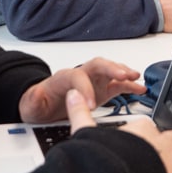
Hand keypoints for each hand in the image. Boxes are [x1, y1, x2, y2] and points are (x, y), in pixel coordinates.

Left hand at [18, 58, 144, 125]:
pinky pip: (118, 85)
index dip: (86, 89)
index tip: (92, 105)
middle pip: (98, 65)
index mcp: (64, 78)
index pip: (78, 77)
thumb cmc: (40, 104)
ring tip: (136, 77)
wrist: (43, 108)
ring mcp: (93, 82)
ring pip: (110, 72)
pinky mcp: (101, 91)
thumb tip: (37, 95)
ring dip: (123, 73)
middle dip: (112, 68)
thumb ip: (33, 100)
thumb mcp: (31, 105)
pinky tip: (140, 88)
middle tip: (124, 75)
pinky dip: (130, 86)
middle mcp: (82, 76)